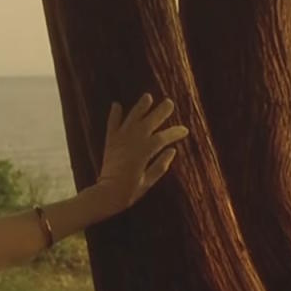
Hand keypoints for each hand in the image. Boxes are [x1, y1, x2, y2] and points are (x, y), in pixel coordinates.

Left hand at [93, 93, 188, 215]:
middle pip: (149, 122)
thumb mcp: (148, 182)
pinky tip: (116, 104)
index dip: (174, 133)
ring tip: (147, 96)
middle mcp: (133, 142)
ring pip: (132, 119)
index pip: (163, 138)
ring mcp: (120, 140)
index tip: (185, 130)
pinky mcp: (110, 142)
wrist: (105, 194)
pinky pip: (112, 125)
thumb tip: (172, 150)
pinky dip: (114, 115)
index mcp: (144, 152)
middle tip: (169, 102)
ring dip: (140, 107)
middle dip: (160, 112)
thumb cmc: (129, 192)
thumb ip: (160, 165)